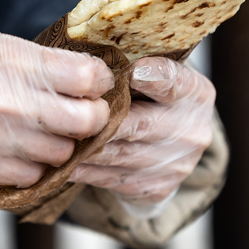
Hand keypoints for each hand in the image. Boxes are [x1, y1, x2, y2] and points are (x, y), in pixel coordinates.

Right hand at [0, 16, 113, 187]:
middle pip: (85, 121)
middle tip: (85, 110)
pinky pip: (31, 176)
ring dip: (64, 142)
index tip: (95, 79)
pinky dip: (35, 165)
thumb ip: (36, 61)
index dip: (99, 78)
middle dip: (94, 115)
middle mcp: (7, 103)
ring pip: (63, 154)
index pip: (86, 77)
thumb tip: (82, 76)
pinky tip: (24, 148)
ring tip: (49, 129)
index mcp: (12, 61)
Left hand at [69, 57, 215, 217]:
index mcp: (195, 93)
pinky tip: (62, 160)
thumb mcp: (154, 73)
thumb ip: (133, 63)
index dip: (155, 77)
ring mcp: (176, 164)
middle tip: (67, 111)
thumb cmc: (151, 97)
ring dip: (83, 147)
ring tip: (53, 136)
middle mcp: (192, 130)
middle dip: (101, 120)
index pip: (175, 82)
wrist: (172, 147)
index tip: (134, 71)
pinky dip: (83, 169)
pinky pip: (111, 179)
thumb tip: (90, 59)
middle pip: (140, 124)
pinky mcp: (156, 189)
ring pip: (119, 155)